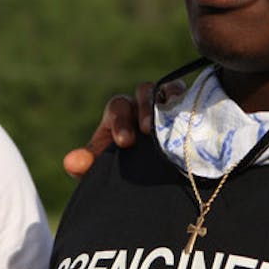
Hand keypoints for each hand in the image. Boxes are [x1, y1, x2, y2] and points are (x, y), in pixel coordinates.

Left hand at [63, 81, 182, 178]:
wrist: (157, 177)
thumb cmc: (126, 167)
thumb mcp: (106, 168)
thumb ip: (87, 166)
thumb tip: (71, 162)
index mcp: (121, 114)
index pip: (118, 106)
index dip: (120, 120)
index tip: (124, 142)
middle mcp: (144, 104)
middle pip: (144, 92)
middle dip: (145, 108)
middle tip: (147, 130)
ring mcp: (170, 104)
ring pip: (170, 91)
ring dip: (170, 103)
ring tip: (172, 125)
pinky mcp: (192, 110)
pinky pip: (193, 99)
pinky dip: (193, 105)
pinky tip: (196, 122)